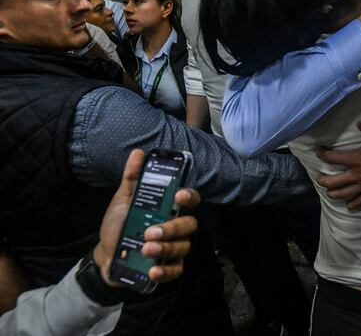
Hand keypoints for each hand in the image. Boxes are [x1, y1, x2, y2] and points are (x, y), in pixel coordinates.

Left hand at [93, 150, 199, 285]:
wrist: (106, 255)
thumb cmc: (119, 225)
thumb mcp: (122, 201)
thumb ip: (132, 178)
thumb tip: (139, 153)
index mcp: (168, 208)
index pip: (190, 200)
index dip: (189, 197)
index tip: (179, 196)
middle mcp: (176, 227)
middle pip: (189, 225)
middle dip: (172, 228)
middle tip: (151, 232)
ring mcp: (175, 248)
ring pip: (183, 247)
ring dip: (166, 248)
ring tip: (145, 249)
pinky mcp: (169, 268)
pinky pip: (176, 270)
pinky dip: (166, 271)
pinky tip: (153, 271)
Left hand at [316, 118, 360, 210]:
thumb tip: (360, 122)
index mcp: (358, 159)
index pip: (332, 158)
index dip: (322, 153)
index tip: (319, 150)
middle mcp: (358, 175)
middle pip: (332, 182)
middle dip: (322, 180)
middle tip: (319, 176)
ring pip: (342, 194)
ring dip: (332, 193)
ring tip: (329, 190)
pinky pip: (358, 202)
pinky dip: (351, 204)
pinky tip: (348, 204)